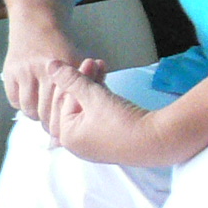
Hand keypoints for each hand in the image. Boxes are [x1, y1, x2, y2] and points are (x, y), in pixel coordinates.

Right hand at [2, 20, 99, 124]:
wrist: (37, 24)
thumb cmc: (64, 48)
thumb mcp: (83, 61)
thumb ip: (90, 84)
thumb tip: (88, 118)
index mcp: (68, 67)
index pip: (66, 105)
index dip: (66, 123)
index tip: (67, 134)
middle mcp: (45, 69)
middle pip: (47, 110)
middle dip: (51, 124)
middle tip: (54, 132)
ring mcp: (25, 71)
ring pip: (29, 109)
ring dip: (37, 116)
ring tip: (43, 115)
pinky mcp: (10, 72)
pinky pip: (15, 100)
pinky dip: (23, 106)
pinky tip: (32, 103)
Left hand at [41, 61, 167, 164]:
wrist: (156, 141)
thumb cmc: (121, 122)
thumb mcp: (94, 96)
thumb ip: (71, 79)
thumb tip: (51, 66)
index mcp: (67, 136)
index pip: (65, 100)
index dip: (75, 77)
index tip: (87, 60)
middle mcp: (78, 144)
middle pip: (77, 106)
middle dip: (86, 82)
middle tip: (97, 63)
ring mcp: (95, 146)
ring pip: (90, 111)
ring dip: (96, 90)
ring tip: (105, 71)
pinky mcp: (112, 144)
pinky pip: (101, 120)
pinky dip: (104, 104)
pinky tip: (110, 92)